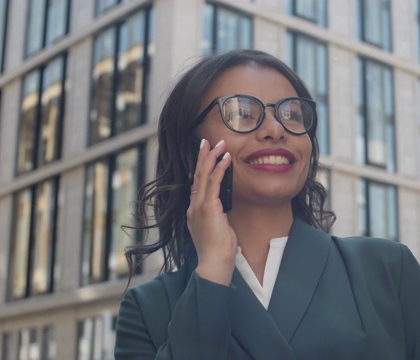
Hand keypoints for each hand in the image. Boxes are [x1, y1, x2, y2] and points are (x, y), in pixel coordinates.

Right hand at [186, 139, 236, 285]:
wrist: (214, 264)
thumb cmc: (218, 251)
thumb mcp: (217, 228)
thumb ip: (217, 216)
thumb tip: (223, 208)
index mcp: (194, 211)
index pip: (197, 184)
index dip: (201, 167)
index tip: (205, 154)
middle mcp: (193, 206)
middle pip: (197, 175)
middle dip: (203, 156)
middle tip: (208, 141)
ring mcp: (199, 206)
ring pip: (204, 175)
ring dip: (212, 157)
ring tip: (219, 144)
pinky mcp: (208, 207)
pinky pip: (214, 182)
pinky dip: (220, 168)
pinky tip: (226, 158)